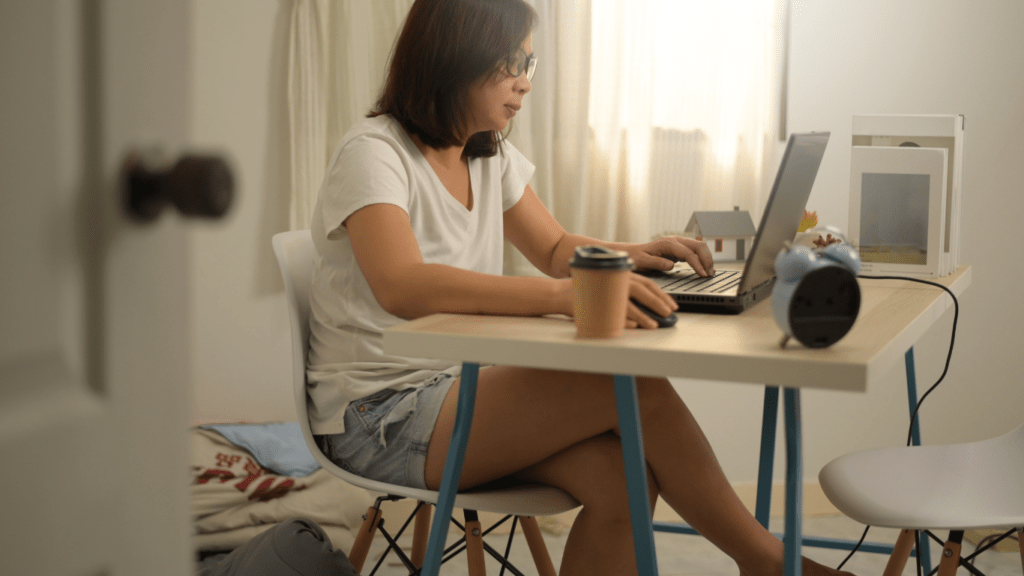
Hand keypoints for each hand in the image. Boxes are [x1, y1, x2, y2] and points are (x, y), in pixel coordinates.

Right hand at [556, 275, 677, 329]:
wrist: (559, 294)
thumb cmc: (586, 292)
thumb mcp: (608, 287)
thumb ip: (625, 294)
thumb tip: (646, 309)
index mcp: (620, 275)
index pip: (647, 283)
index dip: (662, 294)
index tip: (672, 305)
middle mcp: (613, 281)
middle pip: (641, 291)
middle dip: (658, 303)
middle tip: (668, 313)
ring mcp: (603, 292)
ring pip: (628, 303)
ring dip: (643, 315)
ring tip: (653, 324)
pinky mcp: (593, 303)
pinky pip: (612, 313)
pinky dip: (624, 320)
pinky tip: (633, 327)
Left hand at [628, 236, 715, 276]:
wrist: (633, 253)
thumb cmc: (636, 257)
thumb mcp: (643, 262)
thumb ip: (656, 263)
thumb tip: (671, 265)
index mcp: (667, 243)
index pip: (688, 253)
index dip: (697, 264)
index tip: (703, 274)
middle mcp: (675, 240)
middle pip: (698, 246)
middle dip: (707, 259)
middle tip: (710, 274)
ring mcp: (678, 243)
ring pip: (699, 246)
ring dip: (707, 258)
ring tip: (710, 272)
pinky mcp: (679, 248)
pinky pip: (695, 251)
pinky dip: (702, 258)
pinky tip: (705, 268)